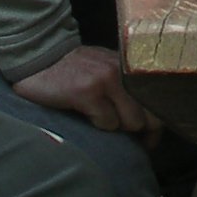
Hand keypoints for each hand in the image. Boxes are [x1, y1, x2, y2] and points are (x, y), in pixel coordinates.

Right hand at [12, 42, 161, 137]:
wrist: (38, 58)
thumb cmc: (72, 70)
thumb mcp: (104, 69)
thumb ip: (125, 86)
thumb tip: (146, 120)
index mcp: (129, 65)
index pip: (158, 100)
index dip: (155, 125)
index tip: (147, 139)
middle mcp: (122, 70)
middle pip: (150, 116)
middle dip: (137, 131)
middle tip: (125, 137)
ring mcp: (106, 79)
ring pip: (131, 122)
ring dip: (116, 127)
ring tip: (99, 118)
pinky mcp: (87, 92)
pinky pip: (107, 123)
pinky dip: (97, 125)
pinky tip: (84, 113)